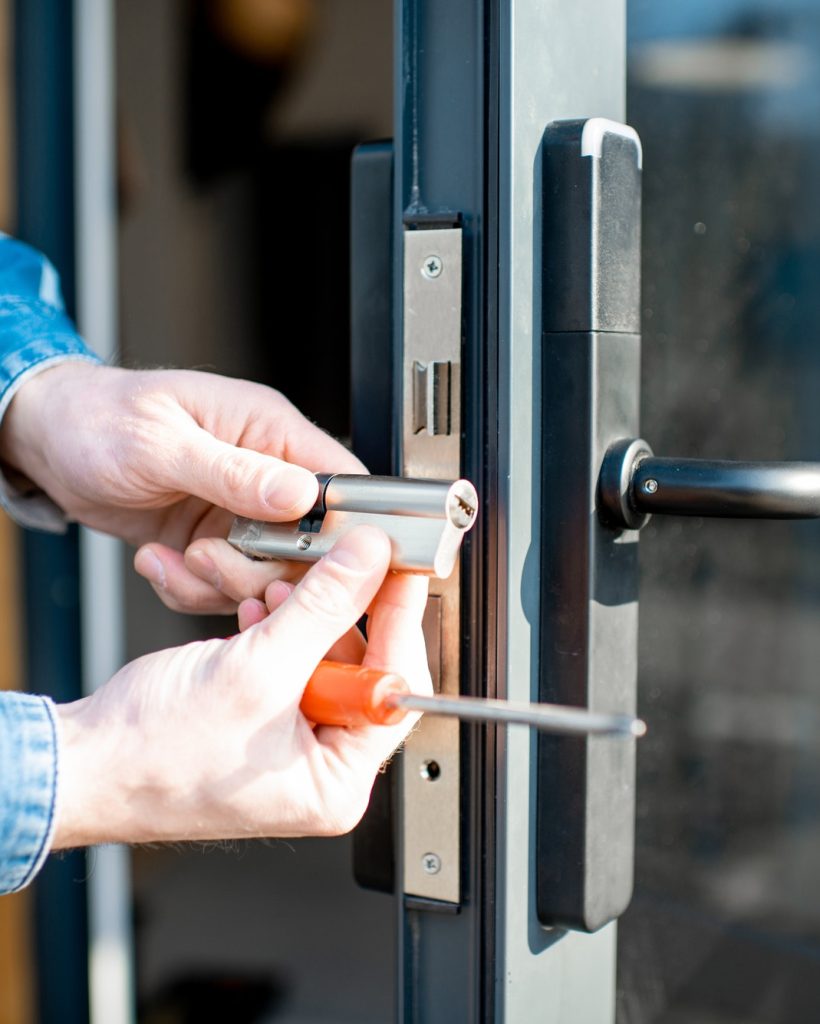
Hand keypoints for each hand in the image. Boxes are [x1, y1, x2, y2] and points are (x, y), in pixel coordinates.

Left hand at [0, 362, 363, 612]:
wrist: (50, 442)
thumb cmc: (98, 418)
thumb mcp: (161, 443)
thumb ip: (234, 471)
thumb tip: (302, 494)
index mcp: (269, 430)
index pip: (341, 482)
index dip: (342, 529)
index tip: (310, 561)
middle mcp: (265, 474)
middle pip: (309, 545)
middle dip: (261, 569)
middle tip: (209, 559)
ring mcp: (240, 513)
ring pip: (267, 575)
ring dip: (218, 582)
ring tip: (175, 559)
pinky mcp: (214, 543)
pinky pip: (225, 587)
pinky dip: (191, 589)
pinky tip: (158, 561)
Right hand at [52, 527, 431, 846]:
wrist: (81, 762)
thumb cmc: (152, 755)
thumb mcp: (256, 669)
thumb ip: (323, 607)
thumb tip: (369, 562)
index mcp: (336, 782)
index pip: (396, 690)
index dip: (399, 621)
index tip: (400, 570)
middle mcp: (320, 768)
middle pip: (362, 667)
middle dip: (337, 612)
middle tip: (338, 564)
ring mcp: (290, 743)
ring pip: (321, 655)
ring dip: (299, 612)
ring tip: (272, 588)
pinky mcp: (262, 718)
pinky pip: (289, 661)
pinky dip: (274, 628)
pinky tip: (252, 610)